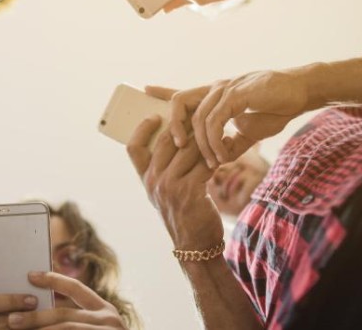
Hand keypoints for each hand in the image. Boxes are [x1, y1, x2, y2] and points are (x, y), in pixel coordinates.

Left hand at [6, 271, 127, 328]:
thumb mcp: (96, 327)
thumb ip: (74, 318)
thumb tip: (39, 307)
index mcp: (104, 310)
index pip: (76, 288)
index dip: (53, 280)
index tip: (30, 275)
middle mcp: (108, 319)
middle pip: (64, 313)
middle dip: (36, 316)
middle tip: (12, 319)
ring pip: (66, 328)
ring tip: (16, 327)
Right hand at [127, 117, 221, 249]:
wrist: (194, 246)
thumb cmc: (184, 215)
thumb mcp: (165, 192)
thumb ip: (166, 169)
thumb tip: (180, 138)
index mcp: (145, 179)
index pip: (133, 148)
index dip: (141, 129)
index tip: (155, 116)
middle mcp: (153, 181)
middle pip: (165, 140)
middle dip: (184, 126)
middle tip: (200, 116)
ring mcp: (169, 186)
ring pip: (187, 149)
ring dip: (205, 138)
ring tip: (219, 129)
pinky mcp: (189, 192)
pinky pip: (204, 164)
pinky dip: (218, 154)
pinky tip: (228, 148)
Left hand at [146, 69, 308, 167]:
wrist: (300, 92)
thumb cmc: (274, 108)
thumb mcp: (248, 130)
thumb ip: (231, 141)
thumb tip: (220, 157)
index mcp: (214, 95)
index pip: (182, 94)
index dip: (162, 91)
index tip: (145, 90)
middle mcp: (214, 89)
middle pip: (179, 102)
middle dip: (174, 126)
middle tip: (180, 148)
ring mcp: (225, 89)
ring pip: (198, 116)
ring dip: (202, 144)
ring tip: (212, 161)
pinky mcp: (237, 94)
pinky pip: (216, 119)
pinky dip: (216, 139)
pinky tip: (222, 152)